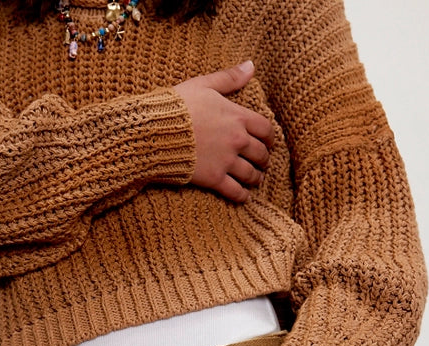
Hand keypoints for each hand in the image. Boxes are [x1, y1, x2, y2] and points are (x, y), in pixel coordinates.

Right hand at [173, 61, 274, 202]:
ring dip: (256, 178)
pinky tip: (244, 197)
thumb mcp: (204, 84)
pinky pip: (235, 192)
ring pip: (251, 174)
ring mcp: (227, 161)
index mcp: (238, 117)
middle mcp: (237, 140)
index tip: (268, 142)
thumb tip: (251, 65)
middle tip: (262, 162)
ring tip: (255, 180)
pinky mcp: (215, 179)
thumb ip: (230, 78)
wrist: (158, 130)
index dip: (270, 137)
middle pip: (260, 154)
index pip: (265, 129)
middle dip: (263, 159)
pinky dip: (243, 196)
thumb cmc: (178, 105)